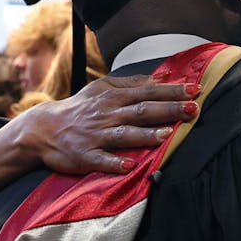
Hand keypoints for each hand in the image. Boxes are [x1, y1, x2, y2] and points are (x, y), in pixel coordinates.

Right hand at [0, 76, 199, 202]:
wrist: (44, 129)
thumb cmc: (79, 108)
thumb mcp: (102, 89)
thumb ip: (133, 83)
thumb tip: (163, 75)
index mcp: (113, 98)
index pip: (147, 92)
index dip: (172, 91)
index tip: (196, 90)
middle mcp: (107, 115)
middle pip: (141, 111)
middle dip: (168, 109)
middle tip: (193, 109)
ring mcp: (96, 136)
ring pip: (124, 134)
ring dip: (146, 135)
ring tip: (167, 135)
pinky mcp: (85, 156)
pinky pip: (101, 160)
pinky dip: (115, 162)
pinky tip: (130, 165)